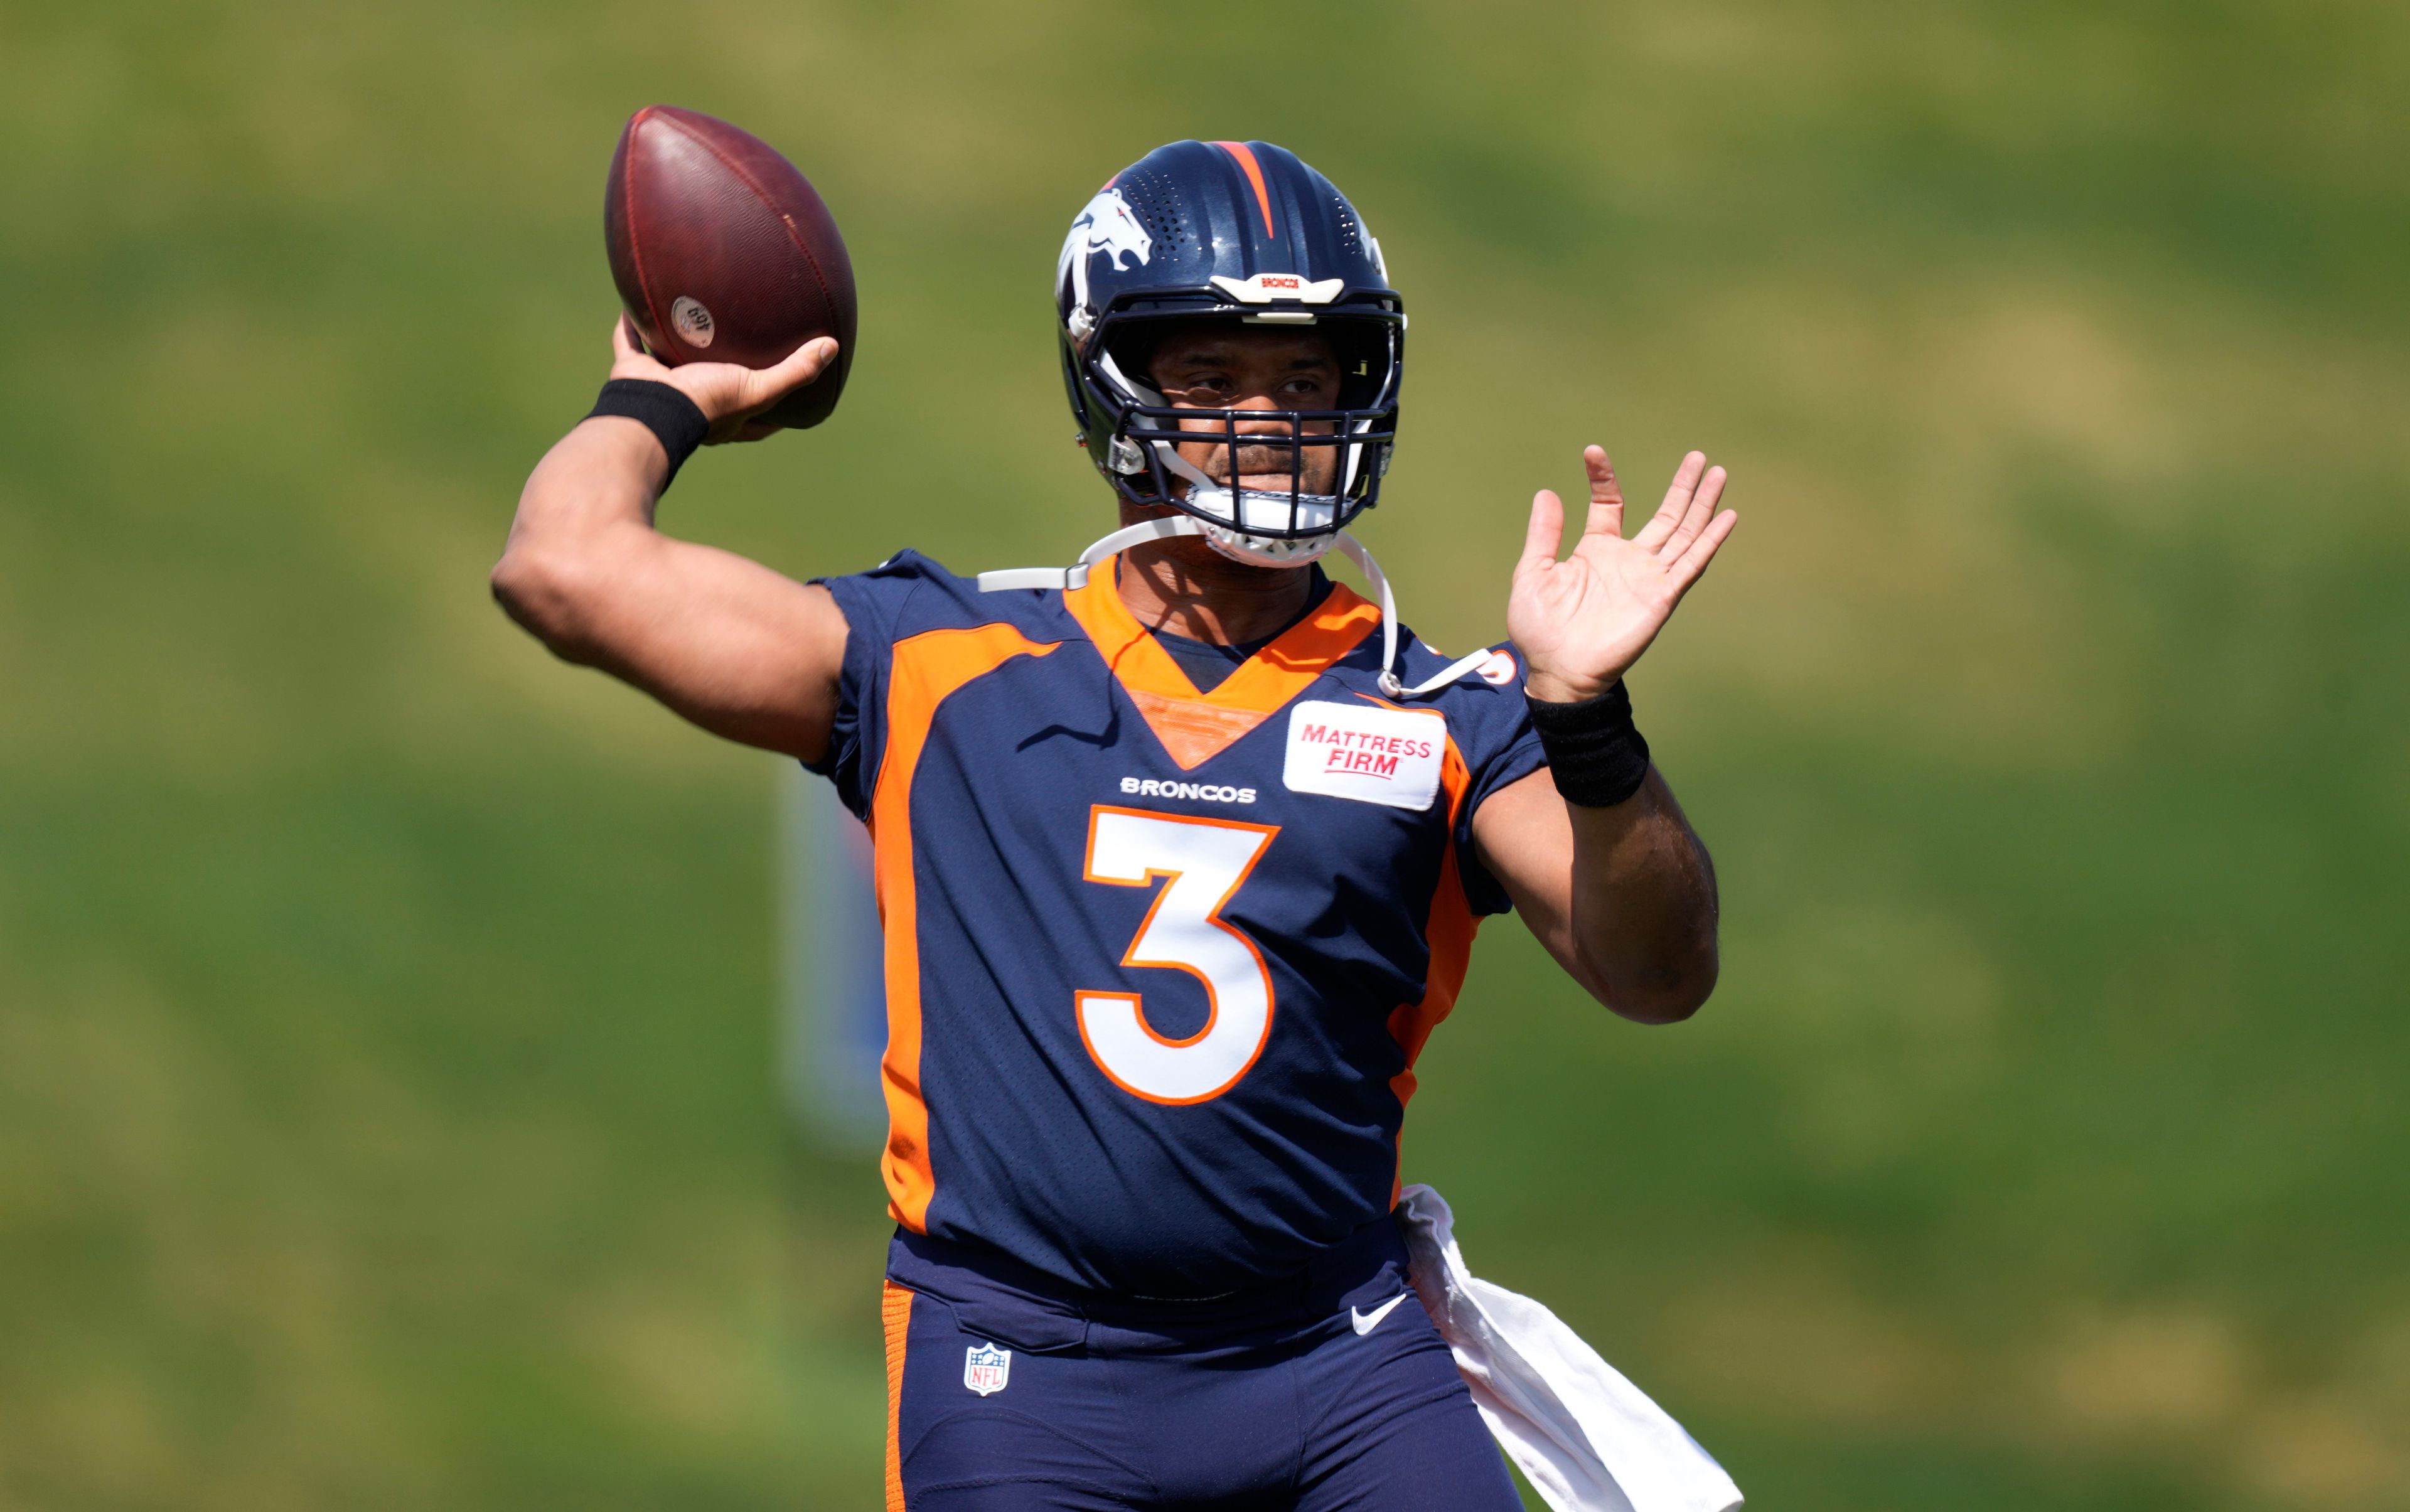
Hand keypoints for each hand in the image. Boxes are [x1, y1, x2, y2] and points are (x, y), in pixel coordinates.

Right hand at [608, 315, 839, 442]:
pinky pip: (629, 342)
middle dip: (722, 369)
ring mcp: (662, 388)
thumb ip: (795, 372)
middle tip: (738, 345)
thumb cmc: (707, 406)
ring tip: (689, 316)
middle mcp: (694, 404)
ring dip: (675, 343)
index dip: (776, 409)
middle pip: (713, 384)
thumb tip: (831, 347)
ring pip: (669, 361)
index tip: (790, 390)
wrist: (652, 410)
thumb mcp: (758, 390)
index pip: (759, 417)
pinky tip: (635, 302)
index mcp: (726, 417)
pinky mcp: (633, 372)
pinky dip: (630, 325)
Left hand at [1508, 446, 1736, 703]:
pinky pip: (1691, 563)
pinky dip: (1710, 539)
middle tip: (1697, 456)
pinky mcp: (1662, 596)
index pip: (1609, 504)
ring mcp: (1648, 577)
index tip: (1592, 451)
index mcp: (1596, 550)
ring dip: (1702, 503)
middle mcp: (1628, 560)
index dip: (1604, 478)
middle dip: (1682, 486)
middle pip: (1665, 515)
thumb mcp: (1533, 573)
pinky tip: (1726, 515)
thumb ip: (1544, 534)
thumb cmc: (1540, 629)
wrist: (1559, 670)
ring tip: (1718, 472)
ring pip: (1684, 532)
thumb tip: (1547, 492)